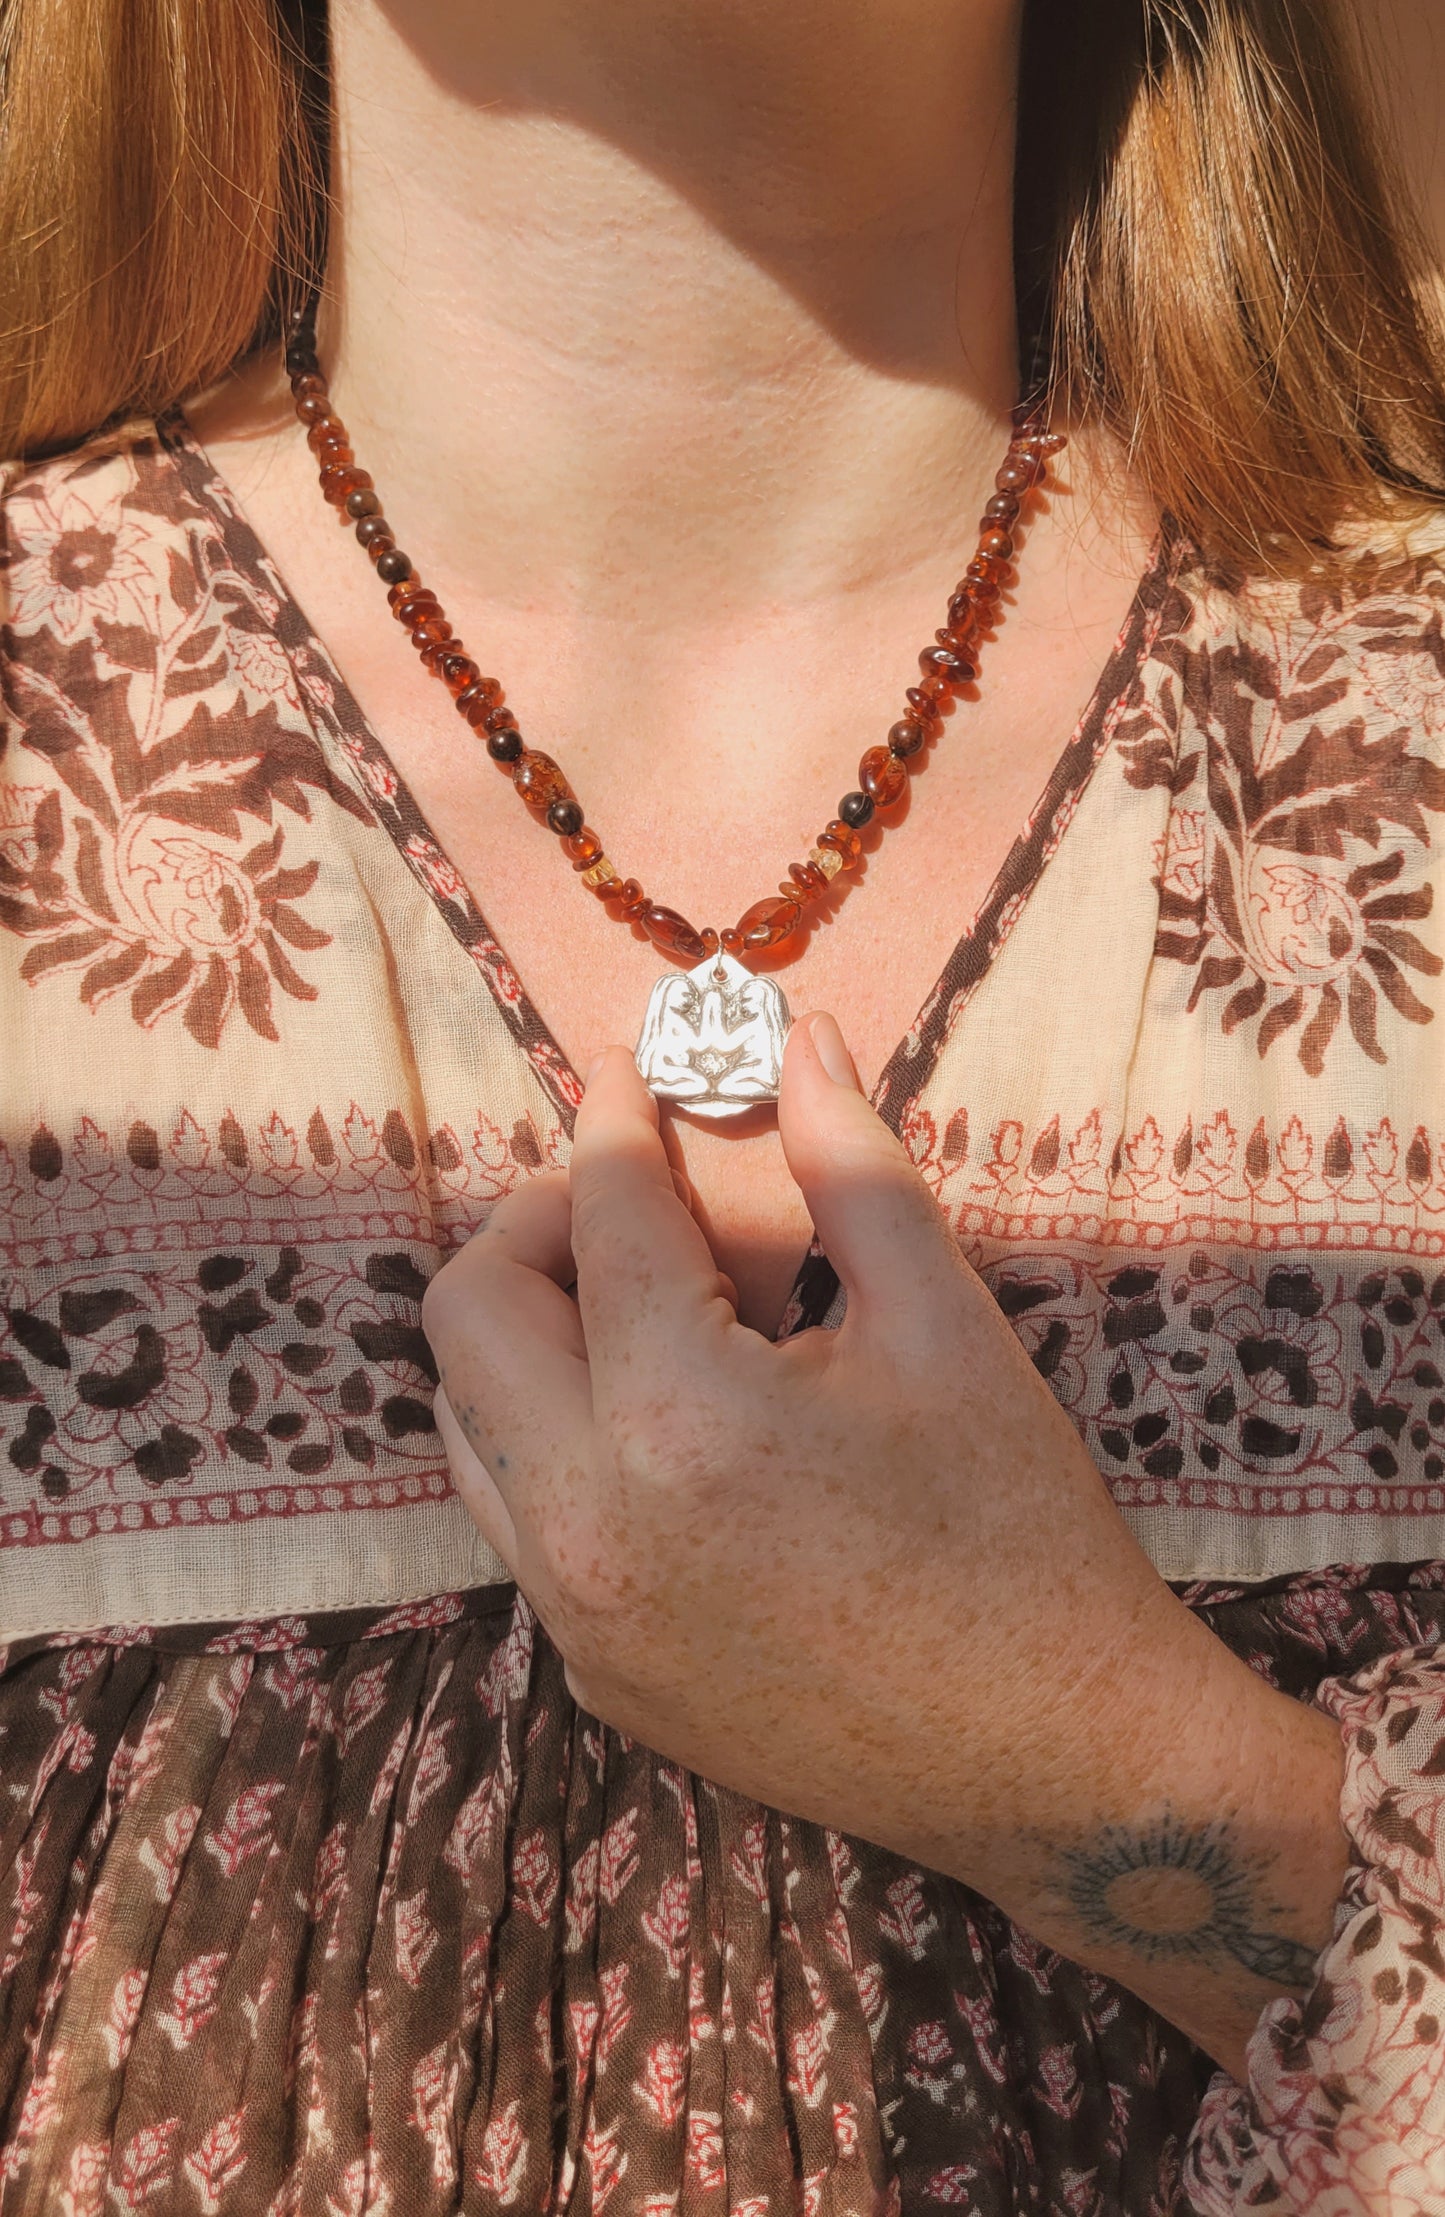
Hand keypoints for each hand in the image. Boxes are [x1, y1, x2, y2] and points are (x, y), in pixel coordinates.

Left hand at [423, 1015, 1255, 1883]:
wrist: (1058, 1762)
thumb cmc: (1018, 1527)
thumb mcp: (946, 1324)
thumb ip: (850, 1165)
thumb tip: (802, 1038)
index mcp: (678, 1415)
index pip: (599, 1213)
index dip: (618, 1112)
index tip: (635, 1061)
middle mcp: (586, 1519)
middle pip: (470, 1309)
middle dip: (542, 1220)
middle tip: (640, 1201)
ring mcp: (576, 1612)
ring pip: (469, 1420)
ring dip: (533, 1335)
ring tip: (650, 1310)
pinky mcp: (592, 1673)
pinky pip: (520, 1518)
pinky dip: (560, 1439)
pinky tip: (672, 1433)